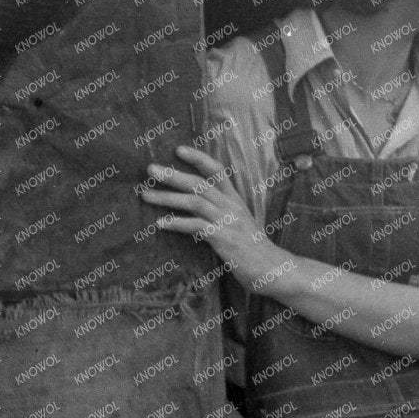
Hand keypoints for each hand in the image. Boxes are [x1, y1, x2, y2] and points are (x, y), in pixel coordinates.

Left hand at [142, 144, 288, 289]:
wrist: (272, 267)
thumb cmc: (252, 247)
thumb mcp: (239, 221)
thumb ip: (222, 210)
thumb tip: (198, 204)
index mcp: (235, 199)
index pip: (217, 170)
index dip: (198, 158)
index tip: (178, 150)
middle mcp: (231, 205)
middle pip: (199, 184)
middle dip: (173, 175)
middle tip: (150, 169)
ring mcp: (228, 221)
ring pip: (194, 202)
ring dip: (167, 198)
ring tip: (146, 195)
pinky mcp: (224, 239)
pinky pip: (196, 227)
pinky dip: (177, 223)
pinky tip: (160, 224)